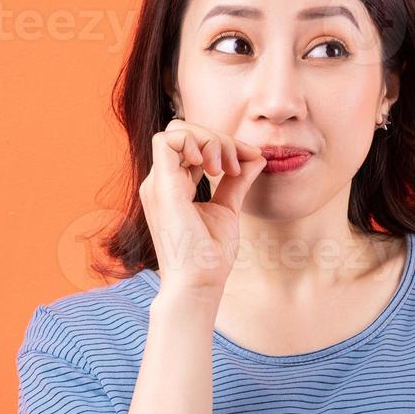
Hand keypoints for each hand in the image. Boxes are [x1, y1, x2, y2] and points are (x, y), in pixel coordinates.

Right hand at [140, 117, 266, 292]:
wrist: (200, 283)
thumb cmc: (210, 256)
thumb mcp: (228, 208)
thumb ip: (237, 181)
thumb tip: (256, 156)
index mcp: (174, 186)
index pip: (193, 144)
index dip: (223, 143)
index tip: (249, 159)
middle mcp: (162, 182)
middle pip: (185, 132)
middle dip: (219, 139)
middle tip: (238, 165)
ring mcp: (158, 183)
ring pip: (177, 130)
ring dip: (210, 139)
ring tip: (226, 168)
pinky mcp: (161, 187)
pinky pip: (167, 140)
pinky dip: (194, 142)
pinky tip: (212, 166)